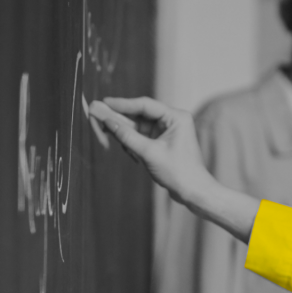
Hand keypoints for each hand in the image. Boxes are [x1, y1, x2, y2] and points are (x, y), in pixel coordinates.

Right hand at [89, 97, 214, 207]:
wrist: (192, 190)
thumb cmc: (178, 171)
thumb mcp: (149, 152)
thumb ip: (127, 136)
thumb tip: (107, 122)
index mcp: (176, 117)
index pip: (145, 105)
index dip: (122, 104)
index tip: (104, 102)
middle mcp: (173, 120)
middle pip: (140, 114)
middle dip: (120, 118)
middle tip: (97, 115)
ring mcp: (167, 130)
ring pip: (138, 125)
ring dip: (124, 131)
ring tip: (106, 133)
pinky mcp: (162, 140)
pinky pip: (141, 135)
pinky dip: (131, 140)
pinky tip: (127, 150)